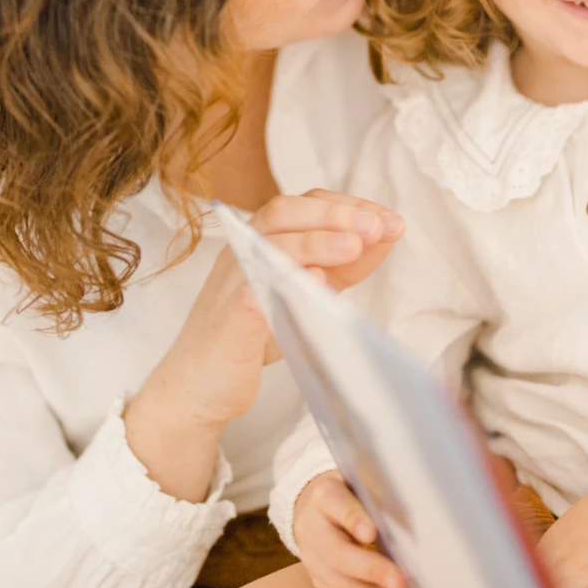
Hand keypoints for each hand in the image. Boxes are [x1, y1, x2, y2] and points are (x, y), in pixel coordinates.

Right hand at [125, 193, 401, 500]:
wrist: (198, 385)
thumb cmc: (253, 335)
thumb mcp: (307, 291)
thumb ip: (343, 265)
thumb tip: (385, 235)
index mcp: (263, 240)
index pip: (307, 203)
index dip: (349, 205)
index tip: (390, 220)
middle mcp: (244, 250)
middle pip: (285, 210)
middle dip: (335, 213)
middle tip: (377, 226)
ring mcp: (232, 280)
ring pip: (270, 243)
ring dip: (316, 240)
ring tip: (355, 246)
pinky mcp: (227, 318)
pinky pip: (252, 290)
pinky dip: (285, 281)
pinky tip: (317, 283)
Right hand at [293, 472, 418, 587]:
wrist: (312, 512)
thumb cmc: (350, 495)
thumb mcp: (359, 484)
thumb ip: (377, 498)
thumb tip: (413, 520)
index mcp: (324, 497)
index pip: (337, 504)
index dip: (354, 518)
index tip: (372, 532)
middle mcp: (313, 530)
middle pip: (339, 554)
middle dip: (372, 571)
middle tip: (402, 584)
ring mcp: (314, 562)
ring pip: (344, 587)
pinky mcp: (322, 585)